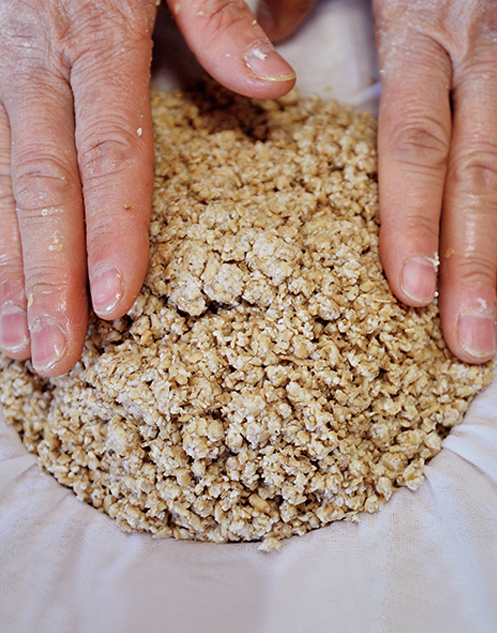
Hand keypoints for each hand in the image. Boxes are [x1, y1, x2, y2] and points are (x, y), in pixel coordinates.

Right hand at [0, 0, 294, 375]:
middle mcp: (37, 61)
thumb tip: (273, 82)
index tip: (116, 301)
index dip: (112, 229)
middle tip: (57, 354)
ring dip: (6, 271)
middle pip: (43, 184)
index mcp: (98, 30)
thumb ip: (218, 17)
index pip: (110, 149)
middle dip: (48, 276)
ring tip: (17, 343)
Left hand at [260, 0, 496, 364]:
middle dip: (476, 262)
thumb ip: (280, 2)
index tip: (410, 293)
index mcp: (422, 16)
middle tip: (470, 343)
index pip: (415, 138)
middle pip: (479, 167)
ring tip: (493, 329)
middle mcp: (478, 38)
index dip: (414, 218)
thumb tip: (269, 73)